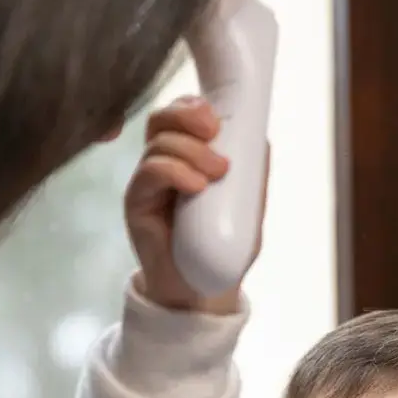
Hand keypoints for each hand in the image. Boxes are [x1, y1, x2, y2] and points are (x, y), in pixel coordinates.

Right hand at [125, 96, 268, 315]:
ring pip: (158, 143)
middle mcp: (163, 164)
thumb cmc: (224, 247)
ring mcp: (148, 183)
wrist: (202, 290)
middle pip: (162, 119)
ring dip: (190, 150)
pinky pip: (149, 172)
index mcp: (188, 157)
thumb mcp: (247, 207)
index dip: (194, 106)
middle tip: (213, 132)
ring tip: (215, 173)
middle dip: (187, 115)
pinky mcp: (136, 203)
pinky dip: (174, 171)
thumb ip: (252, 173)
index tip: (218, 119)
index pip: (180, 115)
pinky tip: (196, 186)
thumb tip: (261, 139)